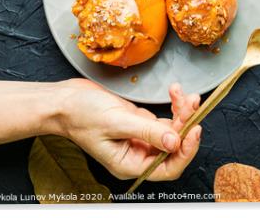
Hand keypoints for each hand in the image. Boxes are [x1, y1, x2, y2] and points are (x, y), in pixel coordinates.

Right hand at [56, 78, 201, 180]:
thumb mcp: (116, 122)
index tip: (194, 130)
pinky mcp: (140, 123)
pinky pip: (165, 119)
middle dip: (186, 125)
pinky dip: (173, 106)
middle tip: (191, 104)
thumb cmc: (80, 114)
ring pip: (172, 131)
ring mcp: (141, 138)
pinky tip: (174, 91)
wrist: (65, 100)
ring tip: (185, 95)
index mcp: (130, 164)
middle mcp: (138, 154)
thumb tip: (175, 142)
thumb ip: (147, 132)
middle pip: (174, 147)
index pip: (168, 168)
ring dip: (182, 113)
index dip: (185, 151)